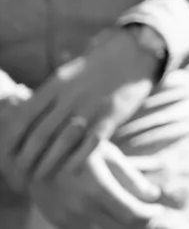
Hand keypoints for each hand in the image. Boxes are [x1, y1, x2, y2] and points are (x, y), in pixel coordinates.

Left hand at [0, 29, 159, 184]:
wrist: (133, 54)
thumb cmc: (94, 69)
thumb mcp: (65, 75)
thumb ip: (44, 97)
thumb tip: (16, 119)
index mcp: (55, 84)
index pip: (22, 118)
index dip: (10, 141)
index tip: (5, 156)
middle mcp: (70, 96)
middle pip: (39, 134)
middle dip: (25, 159)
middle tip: (18, 174)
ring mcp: (91, 107)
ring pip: (62, 143)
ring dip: (47, 165)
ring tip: (37, 178)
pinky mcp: (111, 117)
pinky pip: (90, 145)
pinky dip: (76, 161)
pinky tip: (67, 172)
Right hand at [28, 144, 164, 228]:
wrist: (35, 153)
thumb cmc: (79, 146)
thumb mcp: (108, 155)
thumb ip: (132, 177)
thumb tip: (154, 195)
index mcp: (97, 189)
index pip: (131, 214)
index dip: (149, 214)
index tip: (157, 209)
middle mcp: (81, 208)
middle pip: (119, 228)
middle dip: (138, 223)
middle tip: (147, 212)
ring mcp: (67, 217)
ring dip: (118, 225)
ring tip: (128, 212)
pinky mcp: (57, 221)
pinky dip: (100, 224)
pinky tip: (108, 212)